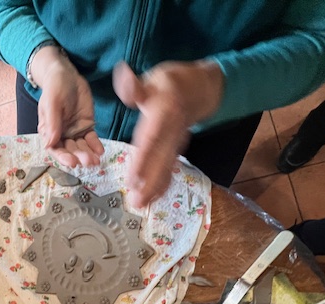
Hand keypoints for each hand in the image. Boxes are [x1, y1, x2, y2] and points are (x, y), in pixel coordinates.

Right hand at [30, 46, 103, 166]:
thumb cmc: (55, 87)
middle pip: (70, 150)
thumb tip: (50, 144)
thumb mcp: (52, 103)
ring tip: (96, 159)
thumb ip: (52, 123)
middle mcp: (61, 134)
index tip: (72, 162)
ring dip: (88, 154)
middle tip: (88, 161)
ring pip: (82, 147)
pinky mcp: (86, 126)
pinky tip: (100, 150)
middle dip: (79, 157)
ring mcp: (74, 131)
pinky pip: (92, 139)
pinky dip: (96, 146)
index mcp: (49, 131)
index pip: (55, 149)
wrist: (67, 75)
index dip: (63, 157)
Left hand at [113, 61, 223, 207]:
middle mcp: (172, 131)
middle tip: (137, 201)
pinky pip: (171, 168)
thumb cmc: (171, 83)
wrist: (201, 89)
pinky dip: (163, 184)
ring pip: (167, 167)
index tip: (132, 178)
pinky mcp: (177, 149)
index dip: (143, 160)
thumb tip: (122, 76)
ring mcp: (177, 142)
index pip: (151, 139)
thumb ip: (136, 86)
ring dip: (156, 187)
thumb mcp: (154, 78)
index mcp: (164, 112)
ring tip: (142, 204)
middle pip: (161, 159)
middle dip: (150, 182)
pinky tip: (152, 199)